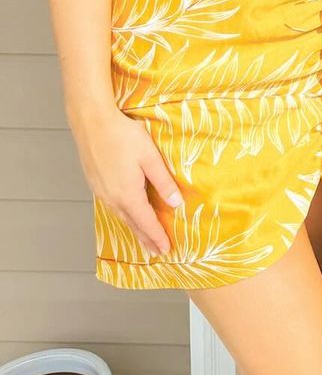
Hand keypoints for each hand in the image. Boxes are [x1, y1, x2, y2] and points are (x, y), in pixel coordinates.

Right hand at [72, 105, 181, 254]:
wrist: (92, 122)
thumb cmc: (123, 135)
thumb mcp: (150, 157)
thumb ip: (163, 181)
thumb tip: (176, 203)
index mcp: (128, 194)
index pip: (146, 222)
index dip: (157, 237)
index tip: (166, 250)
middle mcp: (112, 198)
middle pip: (132, 224)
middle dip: (146, 239)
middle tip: (157, 253)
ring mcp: (101, 192)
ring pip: (121, 216)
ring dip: (134, 229)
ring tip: (144, 240)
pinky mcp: (96, 184)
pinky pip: (112, 207)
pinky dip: (124, 216)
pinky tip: (127, 215)